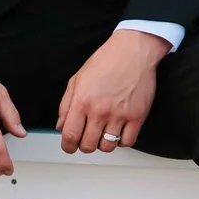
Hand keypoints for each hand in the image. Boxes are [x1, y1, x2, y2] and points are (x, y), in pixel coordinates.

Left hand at [57, 27, 168, 155]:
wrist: (133, 51)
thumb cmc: (106, 62)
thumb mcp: (77, 79)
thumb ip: (66, 105)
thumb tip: (61, 126)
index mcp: (82, 101)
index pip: (70, 135)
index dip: (67, 146)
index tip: (69, 146)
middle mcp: (100, 111)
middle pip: (88, 145)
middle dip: (84, 146)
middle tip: (86, 139)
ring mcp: (119, 115)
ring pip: (107, 147)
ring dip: (102, 144)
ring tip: (102, 134)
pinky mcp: (137, 117)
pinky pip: (127, 142)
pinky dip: (121, 142)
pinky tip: (118, 132)